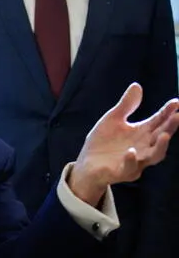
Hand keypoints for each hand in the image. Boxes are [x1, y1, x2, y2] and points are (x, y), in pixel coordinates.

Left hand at [69, 83, 178, 205]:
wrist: (87, 163)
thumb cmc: (103, 141)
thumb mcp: (113, 119)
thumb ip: (126, 105)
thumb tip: (137, 85)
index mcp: (142, 133)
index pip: (158, 121)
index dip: (168, 112)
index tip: (176, 102)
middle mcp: (143, 147)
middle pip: (161, 137)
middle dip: (170, 127)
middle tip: (178, 116)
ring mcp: (135, 161)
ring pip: (153, 156)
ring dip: (160, 147)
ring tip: (165, 135)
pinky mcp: (121, 172)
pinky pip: (129, 168)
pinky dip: (131, 160)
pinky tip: (130, 151)